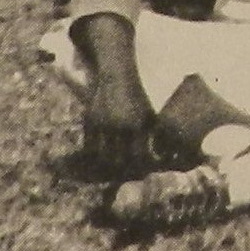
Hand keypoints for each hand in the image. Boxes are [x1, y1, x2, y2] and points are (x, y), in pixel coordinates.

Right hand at [82, 64, 152, 178]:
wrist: (117, 78)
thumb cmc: (137, 99)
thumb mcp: (149, 114)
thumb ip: (154, 135)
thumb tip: (160, 157)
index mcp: (137, 125)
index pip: (137, 156)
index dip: (139, 167)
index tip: (140, 171)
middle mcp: (120, 126)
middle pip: (118, 160)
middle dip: (121, 169)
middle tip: (123, 172)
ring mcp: (103, 124)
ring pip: (101, 156)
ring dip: (106, 164)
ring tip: (111, 167)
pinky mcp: (90, 121)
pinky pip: (89, 146)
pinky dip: (94, 154)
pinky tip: (99, 156)